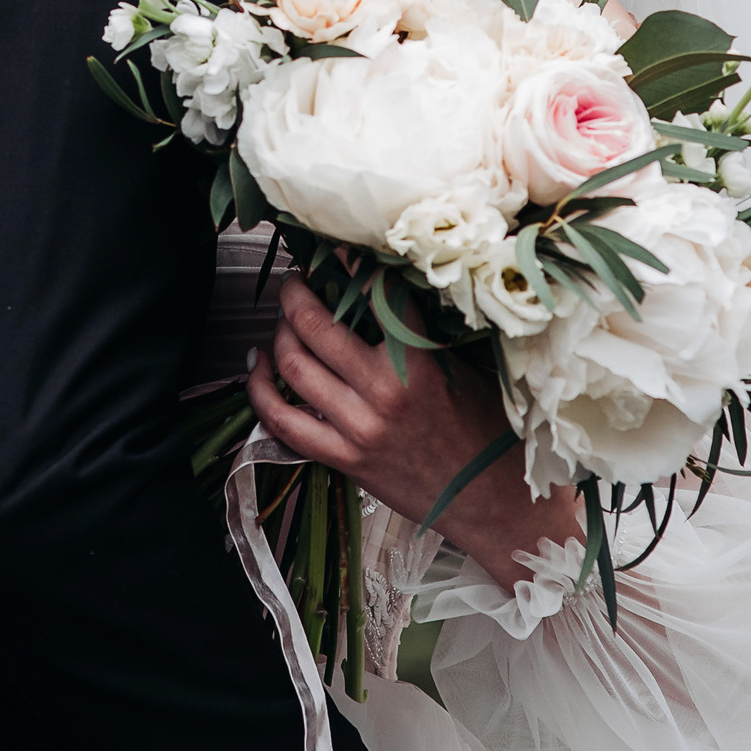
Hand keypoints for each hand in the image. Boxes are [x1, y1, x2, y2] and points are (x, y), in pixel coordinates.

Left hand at [248, 276, 585, 586]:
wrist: (492, 502)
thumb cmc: (488, 433)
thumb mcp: (464, 370)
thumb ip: (420, 334)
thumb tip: (381, 290)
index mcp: (418, 365)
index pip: (374, 295)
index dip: (350, 263)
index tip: (337, 247)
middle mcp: (382, 394)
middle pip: (316, 326)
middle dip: (298, 293)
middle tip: (298, 280)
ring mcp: (358, 430)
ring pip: (294, 366)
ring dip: (280, 333)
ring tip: (284, 319)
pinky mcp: (343, 460)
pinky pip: (284, 422)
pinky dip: (262, 391)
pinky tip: (258, 367)